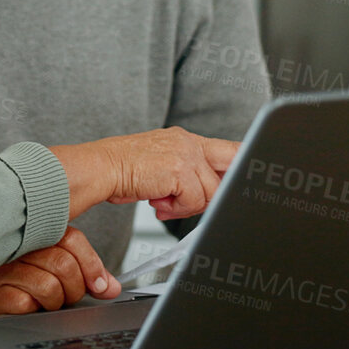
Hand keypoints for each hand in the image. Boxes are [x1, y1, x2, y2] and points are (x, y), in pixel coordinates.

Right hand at [0, 227, 117, 322]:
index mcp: (31, 236)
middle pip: (63, 262)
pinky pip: (26, 302)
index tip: (101, 285)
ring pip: (49, 284)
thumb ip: (82, 276)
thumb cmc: (15, 291)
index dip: (92, 264)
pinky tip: (27, 309)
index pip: (70, 238)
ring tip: (45, 304)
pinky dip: (34, 311)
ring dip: (55, 302)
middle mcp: (14, 248)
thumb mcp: (51, 275)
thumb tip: (110, 287)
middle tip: (67, 298)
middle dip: (75, 287)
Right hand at [49, 127, 239, 220]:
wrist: (99, 168)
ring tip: (162, 201)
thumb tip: (207, 196)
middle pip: (233, 162)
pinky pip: (194, 200)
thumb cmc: (123, 171)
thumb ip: (187, 177)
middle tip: (198, 199)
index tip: (249, 179)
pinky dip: (176, 209)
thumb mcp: (161, 168)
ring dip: (187, 206)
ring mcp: (186, 153)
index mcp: (185, 139)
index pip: (229, 149)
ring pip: (211, 192)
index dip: (242, 165)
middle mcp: (189, 141)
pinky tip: (157, 202)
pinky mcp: (180, 168)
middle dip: (224, 187)